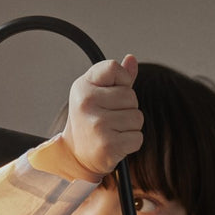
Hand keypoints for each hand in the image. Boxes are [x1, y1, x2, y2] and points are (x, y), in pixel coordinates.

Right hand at [60, 55, 141, 179]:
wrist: (77, 155)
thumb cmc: (91, 120)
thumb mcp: (98, 94)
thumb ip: (116, 78)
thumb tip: (132, 59)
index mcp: (82, 86)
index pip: (114, 68)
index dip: (122, 79)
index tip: (114, 90)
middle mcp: (87, 103)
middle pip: (131, 96)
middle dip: (128, 108)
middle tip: (111, 118)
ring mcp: (97, 124)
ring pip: (137, 117)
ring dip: (131, 127)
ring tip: (113, 131)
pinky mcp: (108, 145)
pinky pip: (137, 137)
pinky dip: (132, 142)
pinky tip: (116, 143)